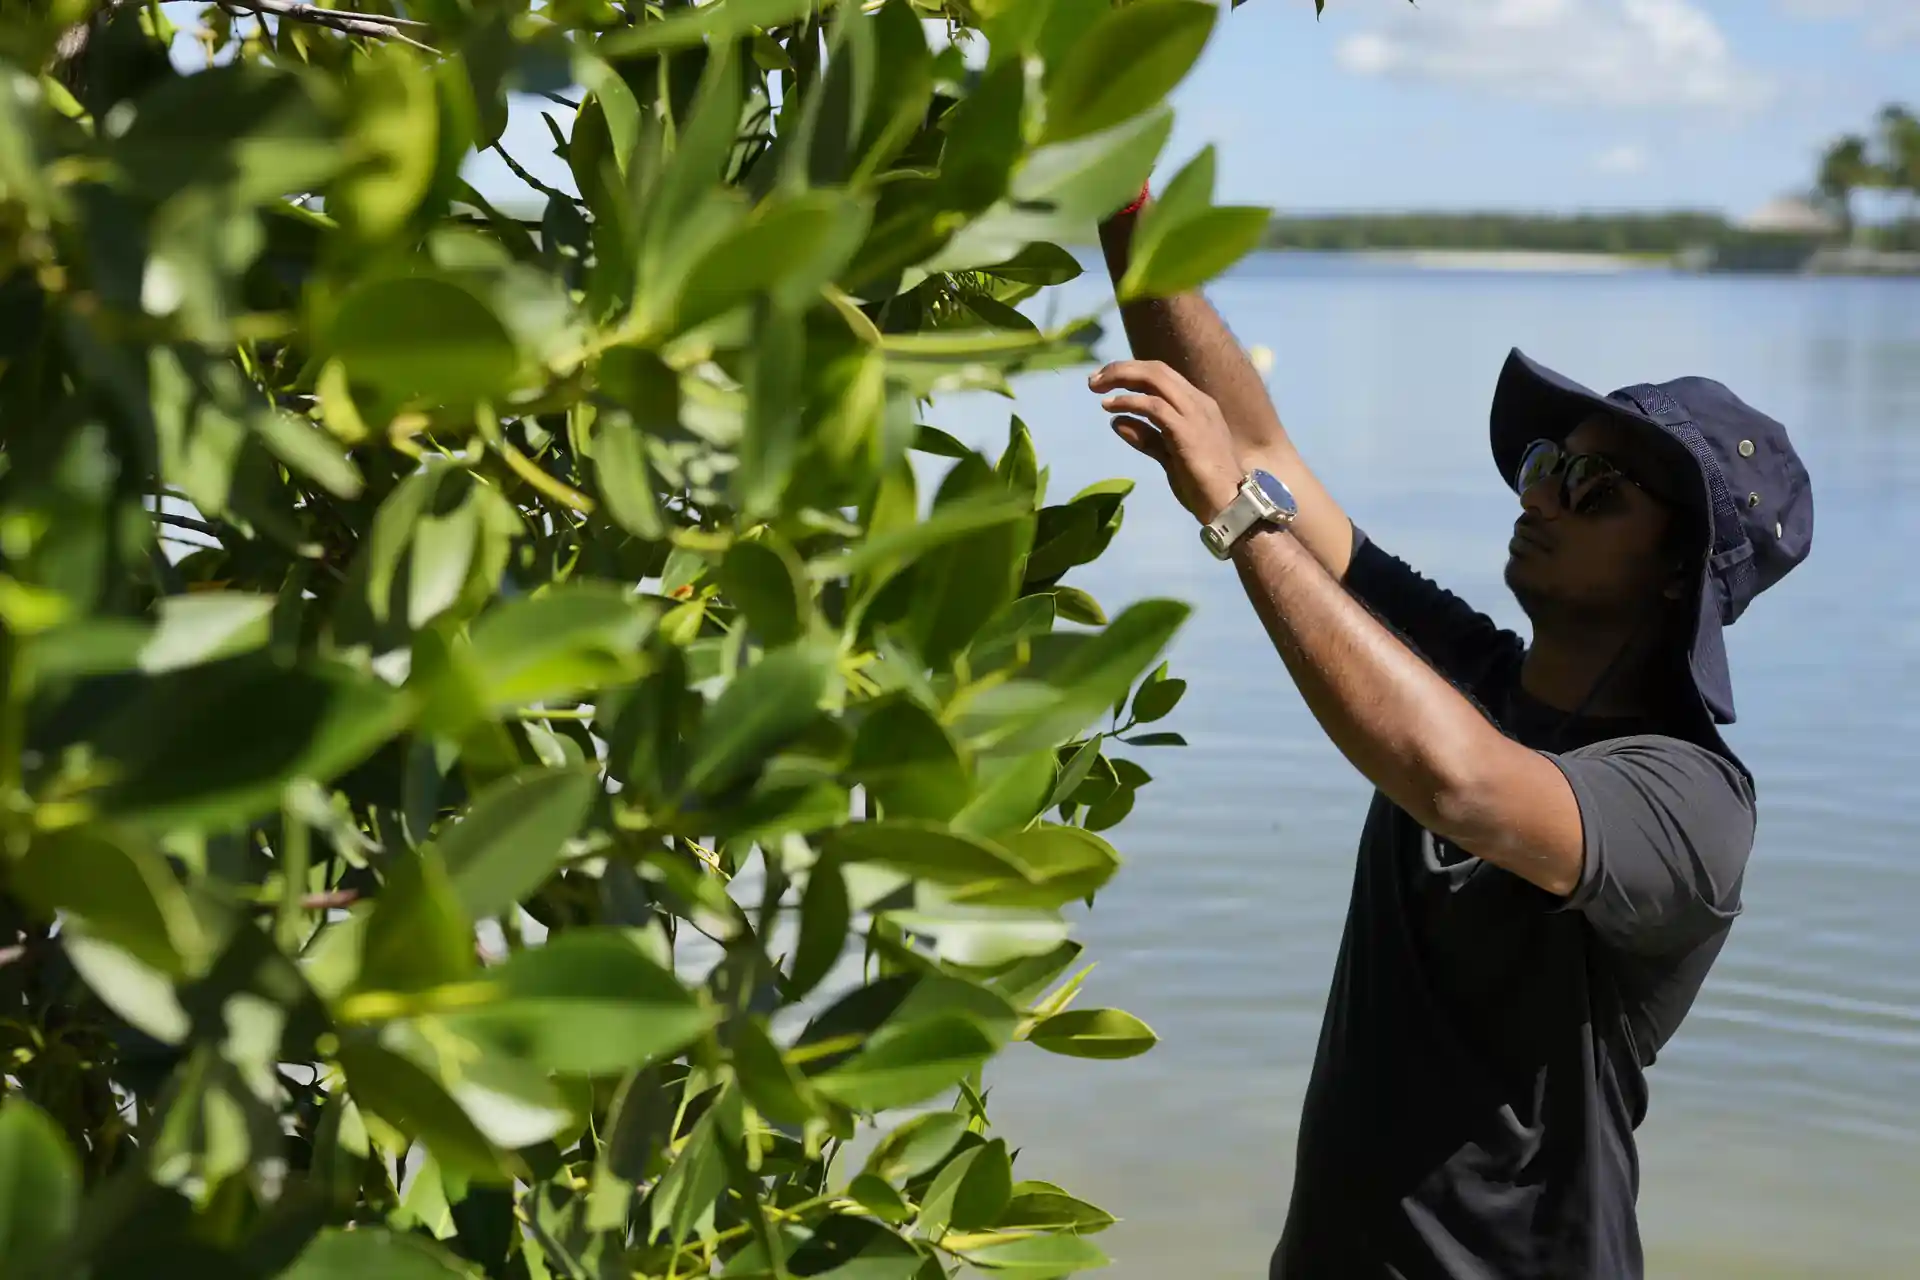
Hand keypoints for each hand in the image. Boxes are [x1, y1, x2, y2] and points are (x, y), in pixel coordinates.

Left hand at [1089, 360, 1245, 523]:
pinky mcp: (1187, 430)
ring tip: (1096, 388)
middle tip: (1093, 380)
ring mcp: (1195, 414)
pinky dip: (1129, 402)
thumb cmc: (1203, 486)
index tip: (1105, 381)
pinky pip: (1154, 406)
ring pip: (1155, 378)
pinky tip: (1110, 407)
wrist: (1230, 506)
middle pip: (1156, 369)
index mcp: (1198, 406)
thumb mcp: (1170, 457)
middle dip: (1122, 368)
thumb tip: (1116, 422)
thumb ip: (1147, 438)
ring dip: (1122, 377)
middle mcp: (1199, 403)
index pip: (1162, 375)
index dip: (1132, 373)